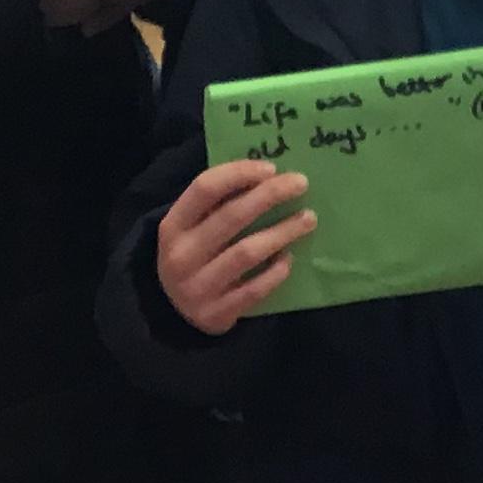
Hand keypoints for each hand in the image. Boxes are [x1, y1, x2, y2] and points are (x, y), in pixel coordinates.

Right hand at [158, 158, 314, 333]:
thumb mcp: (192, 229)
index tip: (271, 168)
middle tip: (301, 183)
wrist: (176, 313)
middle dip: (270, 195)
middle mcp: (181, 255)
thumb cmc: (195, 255)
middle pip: (231, 216)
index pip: (204, 188)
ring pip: (246, 253)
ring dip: (282, 232)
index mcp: (173, 225)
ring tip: (309, 219)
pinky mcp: (215, 313)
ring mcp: (197, 287)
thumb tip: (269, 176)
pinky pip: (254, 290)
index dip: (239, 173)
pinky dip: (275, 272)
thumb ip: (217, 205)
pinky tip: (289, 259)